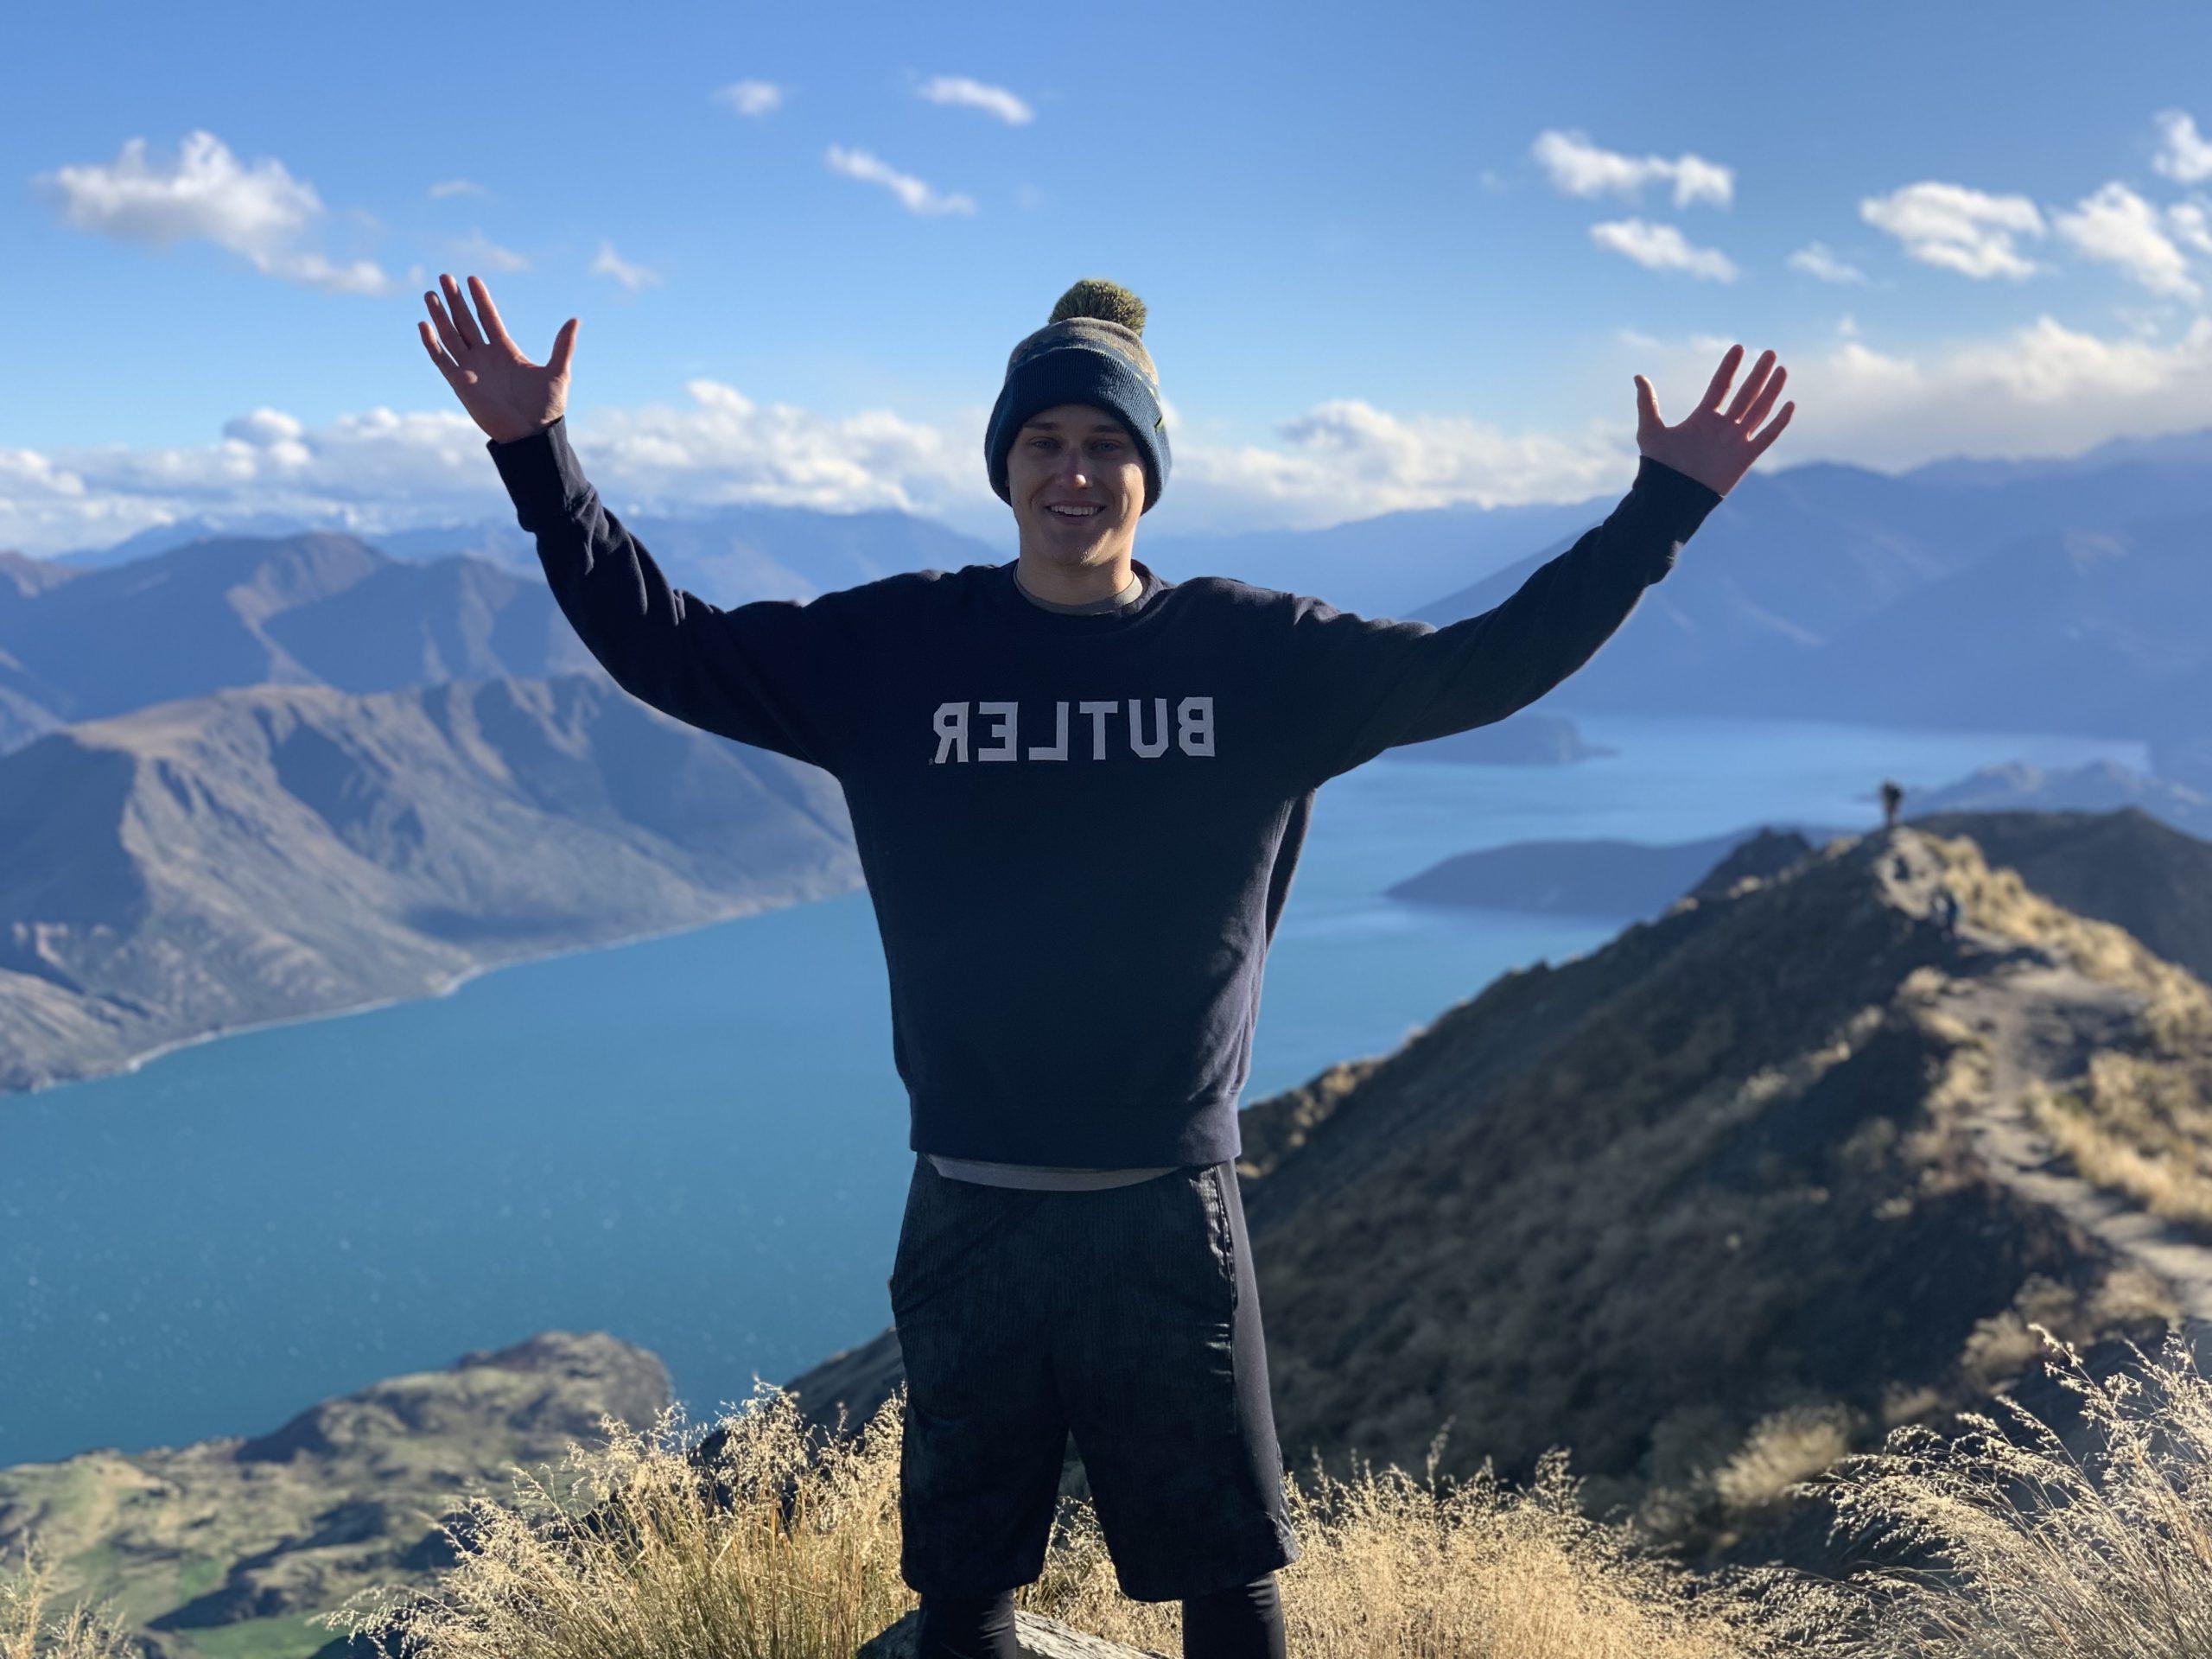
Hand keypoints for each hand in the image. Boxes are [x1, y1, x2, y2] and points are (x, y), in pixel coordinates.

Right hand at [418, 273, 578, 443]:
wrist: (531, 435)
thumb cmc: (546, 408)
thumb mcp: (558, 373)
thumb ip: (563, 346)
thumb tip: (575, 320)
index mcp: (506, 351)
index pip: (488, 318)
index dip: (480, 299)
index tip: (472, 278)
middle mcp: (485, 356)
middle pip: (465, 321)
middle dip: (455, 300)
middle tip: (445, 277)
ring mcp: (471, 368)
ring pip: (450, 335)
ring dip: (440, 315)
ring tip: (431, 293)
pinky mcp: (459, 383)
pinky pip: (441, 359)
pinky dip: (431, 343)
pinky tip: (424, 324)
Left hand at [1633, 345, 1793, 497]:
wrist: (1671, 496)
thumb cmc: (1659, 466)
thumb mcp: (1650, 430)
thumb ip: (1647, 403)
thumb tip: (1638, 376)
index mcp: (1703, 418)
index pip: (1720, 386)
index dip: (1729, 367)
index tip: (1738, 347)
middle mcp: (1722, 426)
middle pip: (1745, 394)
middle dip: (1758, 373)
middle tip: (1770, 352)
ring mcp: (1735, 440)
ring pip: (1759, 410)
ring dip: (1771, 390)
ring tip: (1782, 369)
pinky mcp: (1745, 457)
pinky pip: (1766, 437)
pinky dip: (1778, 422)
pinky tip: (1789, 404)